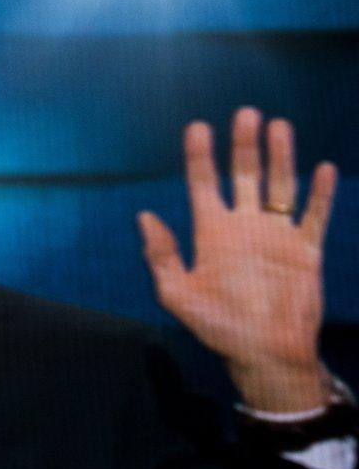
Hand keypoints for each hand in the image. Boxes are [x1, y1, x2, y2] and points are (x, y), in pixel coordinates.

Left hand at [138, 107, 334, 409]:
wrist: (263, 355)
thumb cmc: (217, 328)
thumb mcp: (178, 295)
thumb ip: (162, 256)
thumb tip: (144, 216)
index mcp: (210, 234)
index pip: (202, 184)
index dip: (199, 156)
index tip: (197, 127)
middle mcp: (242, 228)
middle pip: (243, 175)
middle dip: (243, 146)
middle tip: (244, 114)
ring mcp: (275, 236)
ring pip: (279, 186)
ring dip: (279, 157)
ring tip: (277, 125)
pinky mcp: (305, 251)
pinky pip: (314, 216)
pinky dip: (320, 194)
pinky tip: (323, 168)